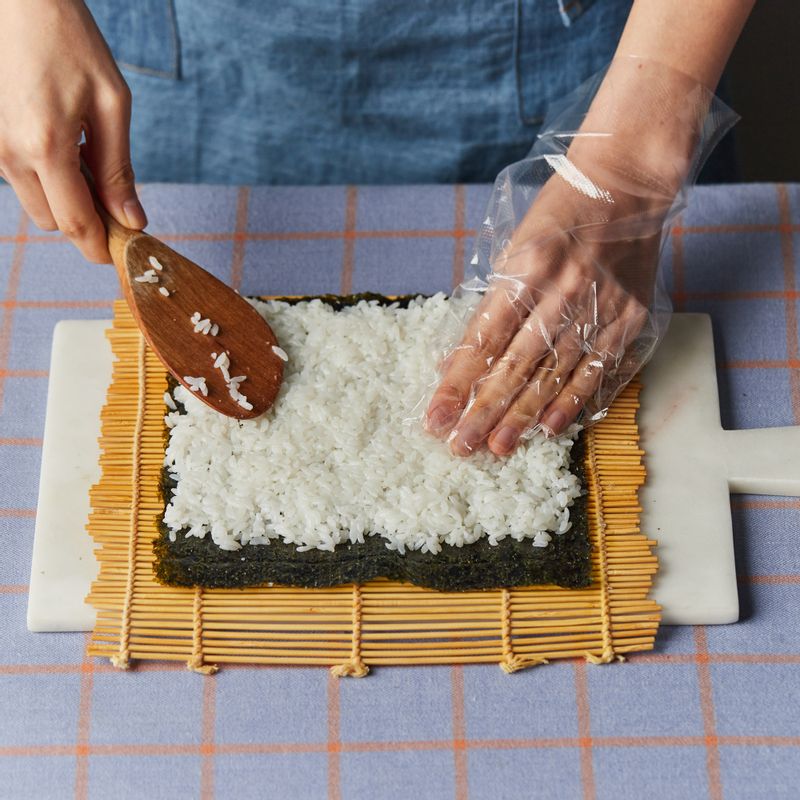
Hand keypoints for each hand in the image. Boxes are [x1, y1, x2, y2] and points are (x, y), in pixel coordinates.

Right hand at [0, 0, 144, 261]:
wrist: (18, 0)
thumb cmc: (70, 42)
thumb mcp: (111, 104)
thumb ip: (120, 169)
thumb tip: (133, 220)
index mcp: (46, 147)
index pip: (77, 224)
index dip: (102, 248)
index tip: (124, 253)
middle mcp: (8, 153)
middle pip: (54, 222)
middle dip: (86, 220)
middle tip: (114, 195)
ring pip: (35, 204)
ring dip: (64, 197)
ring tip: (84, 154)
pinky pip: (18, 179)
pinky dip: (44, 177)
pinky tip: (60, 143)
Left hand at [425, 58, 730, 456]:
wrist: (627, 185)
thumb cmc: (559, 216)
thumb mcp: (513, 249)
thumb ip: (488, 308)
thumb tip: (456, 363)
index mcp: (523, 271)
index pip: (482, 341)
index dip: (457, 384)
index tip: (435, 418)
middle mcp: (560, 293)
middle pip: (515, 365)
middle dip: (484, 410)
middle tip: (461, 447)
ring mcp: (598, 308)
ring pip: (554, 374)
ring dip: (523, 415)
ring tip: (498, 448)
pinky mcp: (629, 318)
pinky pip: (599, 369)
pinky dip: (575, 400)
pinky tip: (552, 427)